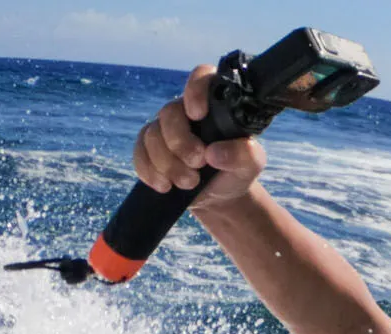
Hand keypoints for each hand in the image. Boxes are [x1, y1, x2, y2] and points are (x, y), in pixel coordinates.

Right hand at [133, 64, 267, 208]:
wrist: (218, 198)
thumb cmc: (235, 172)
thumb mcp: (251, 165)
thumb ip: (244, 154)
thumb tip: (214, 152)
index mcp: (212, 106)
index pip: (201, 77)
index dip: (195, 90)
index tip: (198, 114)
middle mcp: (185, 112)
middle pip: (169, 112)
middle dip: (180, 142)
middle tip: (198, 163)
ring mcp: (164, 131)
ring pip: (151, 135)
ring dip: (168, 164)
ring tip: (190, 183)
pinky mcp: (148, 151)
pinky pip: (139, 154)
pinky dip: (150, 172)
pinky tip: (165, 186)